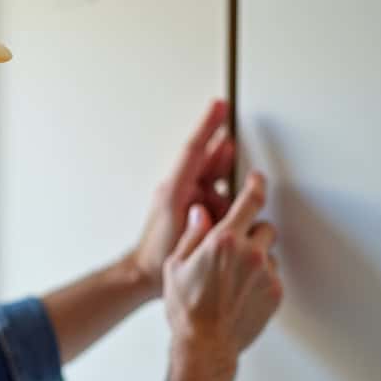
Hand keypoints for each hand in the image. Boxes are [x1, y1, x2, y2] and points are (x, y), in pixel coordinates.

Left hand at [128, 100, 235, 296]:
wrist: (144, 273)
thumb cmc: (159, 254)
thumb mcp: (186, 233)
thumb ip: (207, 215)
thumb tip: (230, 199)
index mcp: (175, 189)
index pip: (193, 150)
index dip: (207, 126)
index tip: (219, 106)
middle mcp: (180, 188)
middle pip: (205, 158)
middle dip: (219, 142)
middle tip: (228, 118)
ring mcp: (187, 197)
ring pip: (212, 173)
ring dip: (224, 167)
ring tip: (235, 161)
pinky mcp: (194, 207)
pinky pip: (214, 189)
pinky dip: (225, 188)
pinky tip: (236, 193)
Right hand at [162, 172, 281, 366]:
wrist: (204, 345)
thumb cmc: (186, 308)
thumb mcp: (176, 265)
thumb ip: (192, 234)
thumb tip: (202, 214)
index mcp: (224, 240)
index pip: (251, 201)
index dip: (256, 185)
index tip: (257, 180)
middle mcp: (250, 253)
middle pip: (265, 227)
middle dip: (252, 232)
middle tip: (234, 247)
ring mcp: (266, 274)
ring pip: (269, 252)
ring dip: (257, 257)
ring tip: (234, 276)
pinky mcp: (275, 292)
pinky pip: (272, 275)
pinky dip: (261, 278)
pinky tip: (241, 291)